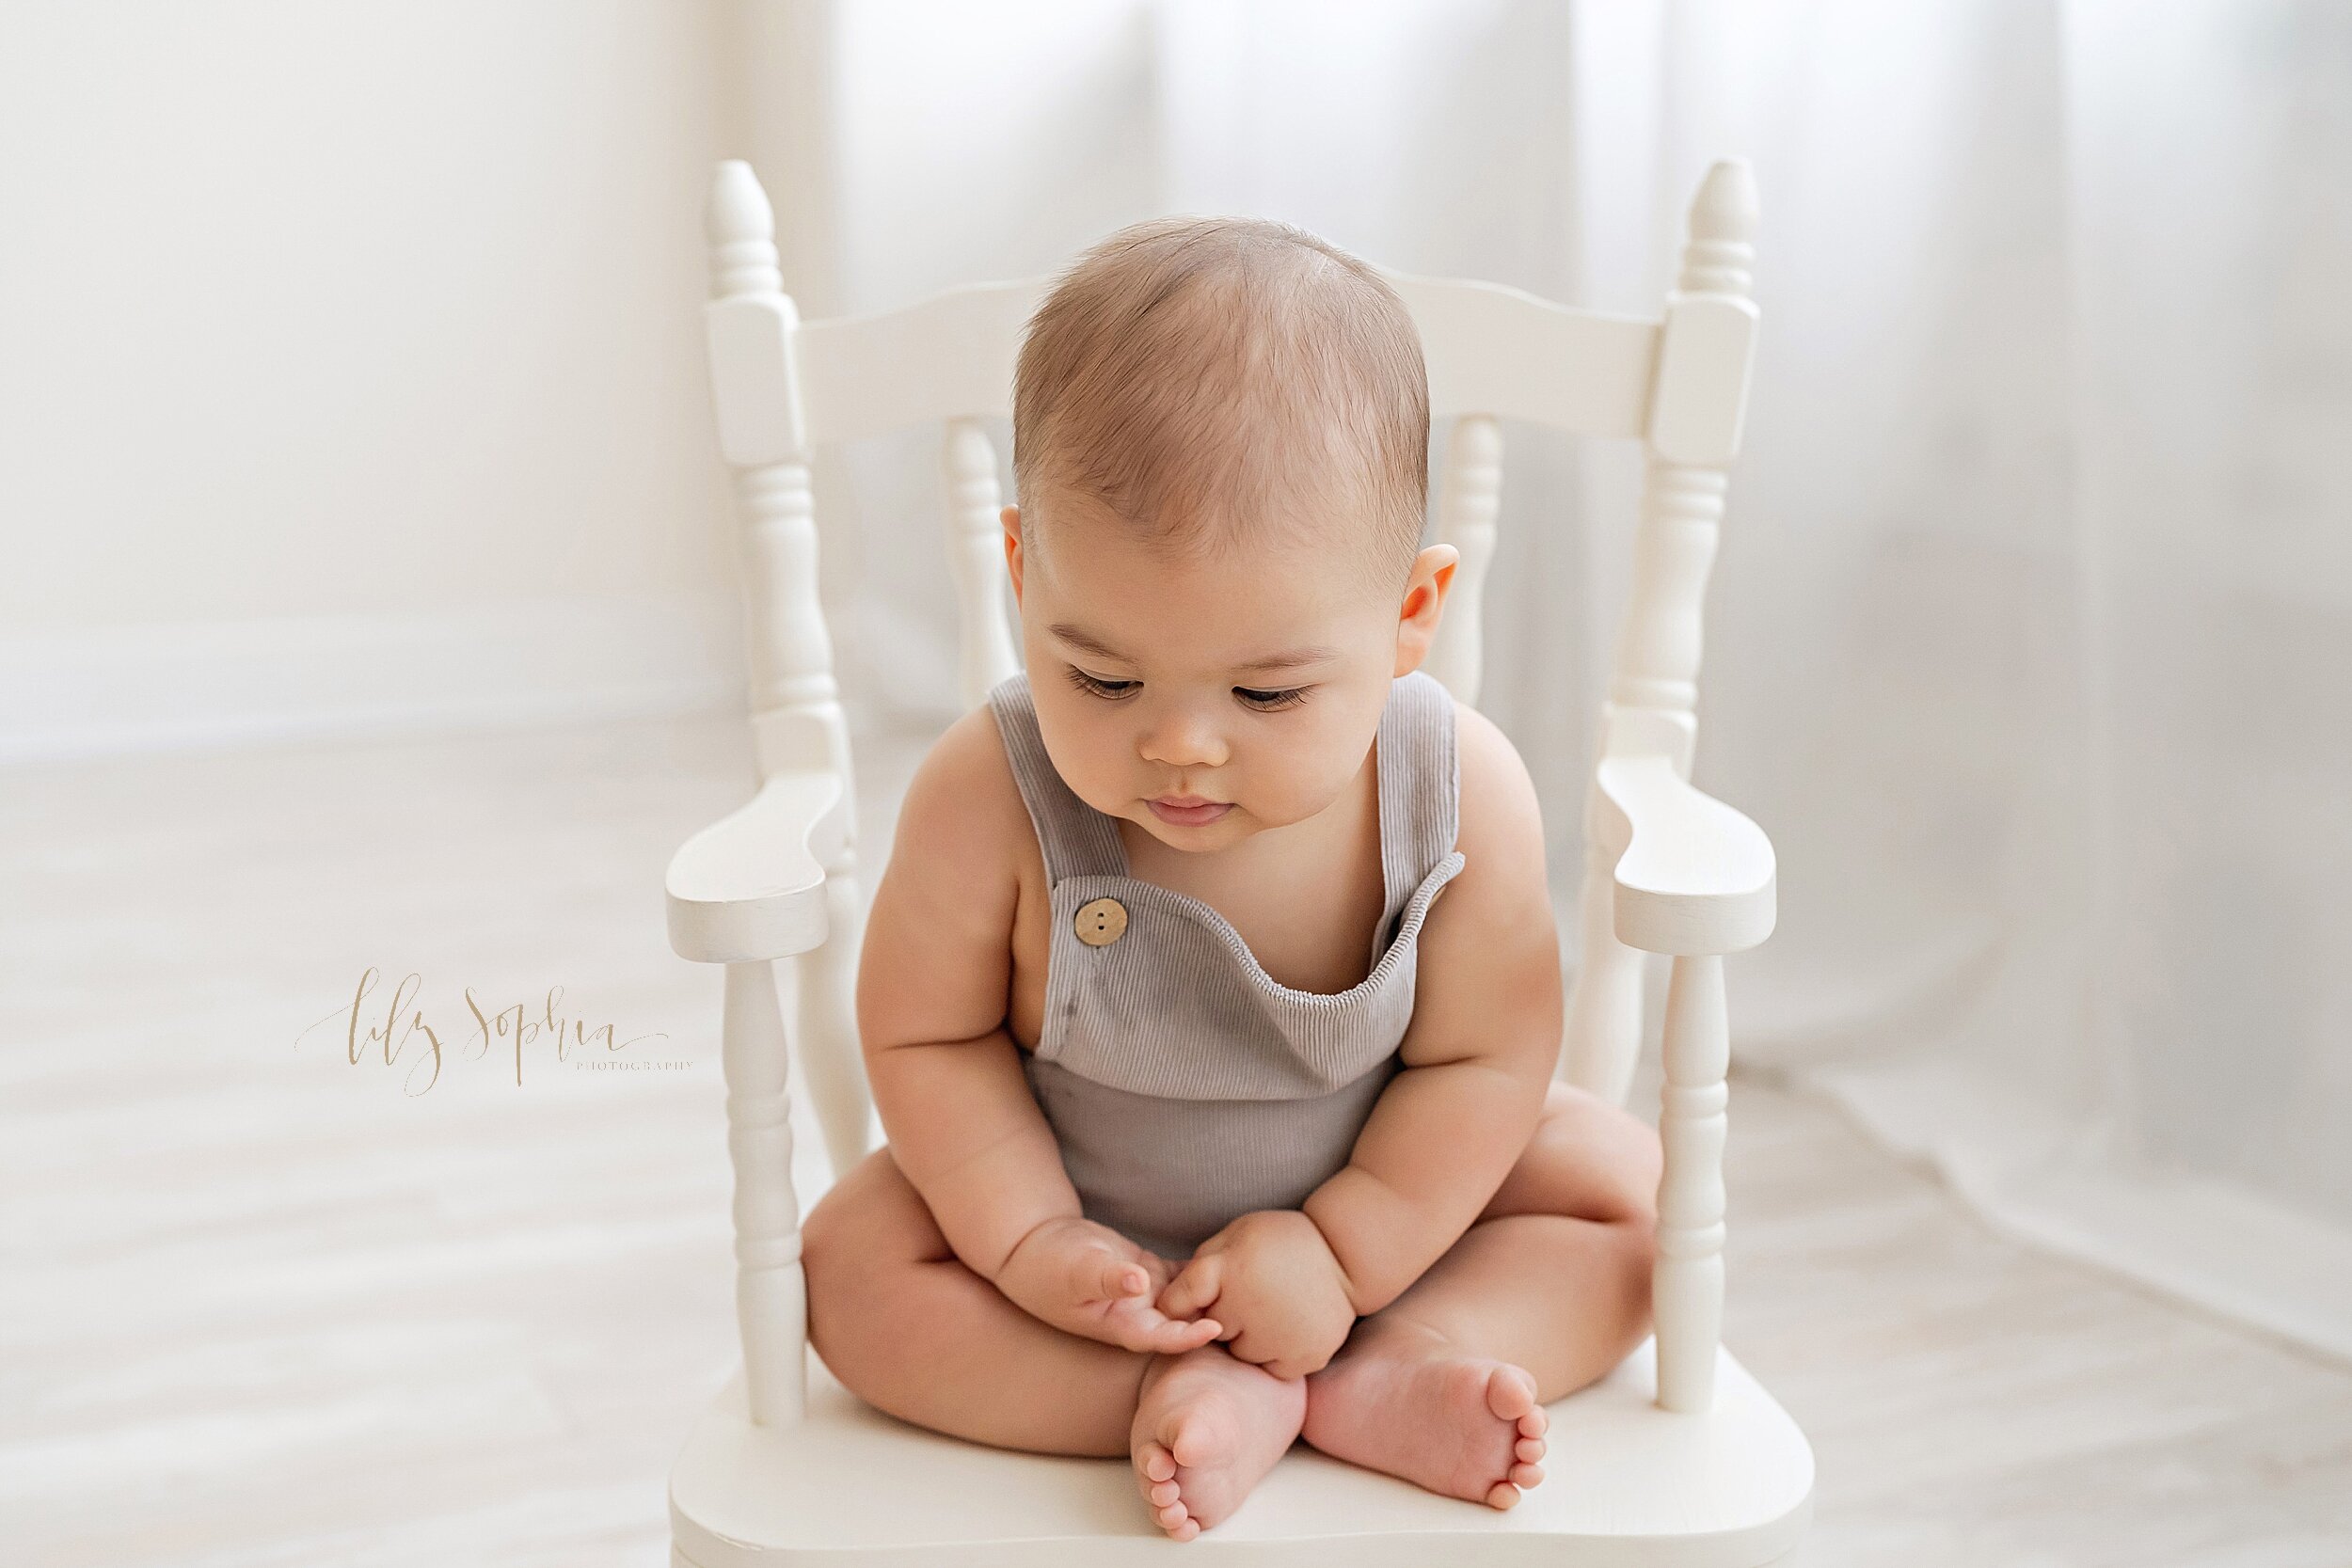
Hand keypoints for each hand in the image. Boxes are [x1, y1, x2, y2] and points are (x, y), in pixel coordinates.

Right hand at [990, 1215, 1225, 1354]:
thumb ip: (1107, 1279)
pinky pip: (1182, 1277)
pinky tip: (1225, 1260)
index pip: (1163, 1338)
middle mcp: (1137, 1315)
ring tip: (1247, 1281)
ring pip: (1187, 1300)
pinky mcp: (1148, 1272)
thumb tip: (1139, 1283)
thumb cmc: (1049, 1265)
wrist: (1033, 1247)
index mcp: (1121, 1325)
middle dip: (1214, 1317)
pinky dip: (1202, 1272)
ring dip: (1213, 1295)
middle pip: (1183, 1323)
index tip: (1216, 1327)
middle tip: (1249, 1306)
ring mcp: (1145, 1295)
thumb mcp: (1076, 1272)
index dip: (1189, 1336)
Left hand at [1155, 1210, 1358, 1378]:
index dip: (1177, 1304)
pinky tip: (1288, 1327)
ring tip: (1271, 1311)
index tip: (1188, 1302)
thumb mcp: (1235, 1235)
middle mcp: (1250, 1307)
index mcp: (1229, 1271)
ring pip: (1241, 1354)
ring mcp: (1279, 1337)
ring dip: (1249, 1339)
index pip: (1178, 1302)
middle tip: (1247, 1298)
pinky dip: (1276, 1354)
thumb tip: (1170, 1301)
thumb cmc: (1282, 1241)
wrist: (1345, 1254)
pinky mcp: (1304, 1357)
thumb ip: (1202, 1265)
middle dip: (1221, 1317)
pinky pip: (1272, 1369)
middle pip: (1210, 1331)